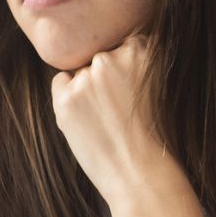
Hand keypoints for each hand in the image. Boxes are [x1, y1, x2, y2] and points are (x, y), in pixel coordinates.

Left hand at [52, 37, 183, 205]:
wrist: (139, 172)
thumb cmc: (151, 133)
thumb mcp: (154, 84)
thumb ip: (133, 61)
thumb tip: (104, 49)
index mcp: (141, 50)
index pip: (122, 44)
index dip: (124, 70)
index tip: (131, 91)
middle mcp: (112, 57)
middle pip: (99, 57)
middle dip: (104, 77)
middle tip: (118, 108)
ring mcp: (87, 77)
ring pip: (81, 71)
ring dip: (87, 89)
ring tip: (106, 119)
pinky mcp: (67, 97)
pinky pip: (61, 83)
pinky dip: (68, 98)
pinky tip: (89, 120)